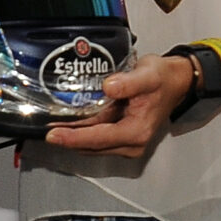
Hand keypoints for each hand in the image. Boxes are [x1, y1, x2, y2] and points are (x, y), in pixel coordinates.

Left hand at [41, 54, 194, 156]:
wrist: (175, 82)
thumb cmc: (163, 79)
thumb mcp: (148, 75)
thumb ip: (128, 82)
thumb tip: (108, 86)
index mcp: (137, 132)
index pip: (99, 138)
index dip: (74, 138)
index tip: (53, 135)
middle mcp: (132, 143)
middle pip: (92, 145)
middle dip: (68, 139)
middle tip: (44, 129)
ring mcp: (127, 142)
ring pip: (93, 144)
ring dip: (74, 136)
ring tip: (51, 126)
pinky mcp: (122, 136)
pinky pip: (98, 138)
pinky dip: (83, 132)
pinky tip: (69, 123)